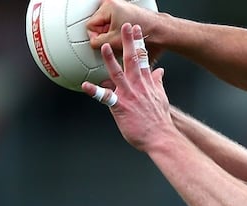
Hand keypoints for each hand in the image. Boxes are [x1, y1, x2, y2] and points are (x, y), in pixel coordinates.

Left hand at [82, 23, 172, 151]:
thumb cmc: (160, 120)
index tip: (137, 30)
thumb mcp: (161, 97)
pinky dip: (95, 91)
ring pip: (118, 74)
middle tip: (125, 26)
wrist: (161, 137)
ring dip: (111, 60)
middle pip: (132, 60)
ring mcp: (129, 96)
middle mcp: (138, 86)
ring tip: (105, 47)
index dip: (139, 43)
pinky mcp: (121, 107)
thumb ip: (157, 83)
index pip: (143, 58)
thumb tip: (159, 72)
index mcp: (146, 83)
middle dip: (128, 42)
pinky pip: (106, 98)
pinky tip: (85, 85)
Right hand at [87, 0, 163, 62]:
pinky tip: (125, 35)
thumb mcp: (115, 41)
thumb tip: (93, 43)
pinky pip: (114, 22)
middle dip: (105, 34)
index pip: (90, 25)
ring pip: (106, 24)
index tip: (106, 42)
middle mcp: (113, 3)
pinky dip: (117, 30)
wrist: (159, 30)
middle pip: (98, 23)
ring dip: (111, 33)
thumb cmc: (143, 33)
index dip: (97, 37)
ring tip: (122, 38)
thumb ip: (98, 42)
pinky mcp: (124, 11)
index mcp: (108, 7)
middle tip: (115, 40)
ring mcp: (119, 6)